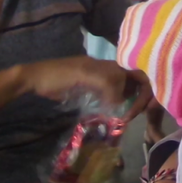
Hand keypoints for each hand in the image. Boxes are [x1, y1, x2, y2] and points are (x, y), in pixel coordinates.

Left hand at [19, 56, 152, 121]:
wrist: (35, 78)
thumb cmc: (58, 75)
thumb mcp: (84, 76)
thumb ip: (107, 84)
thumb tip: (121, 102)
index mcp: (111, 64)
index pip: (140, 74)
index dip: (145, 90)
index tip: (137, 110)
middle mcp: (111, 70)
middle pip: (135, 82)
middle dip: (139, 98)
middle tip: (130, 117)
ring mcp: (102, 79)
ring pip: (125, 90)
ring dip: (129, 103)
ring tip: (125, 118)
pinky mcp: (93, 89)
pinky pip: (112, 96)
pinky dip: (117, 105)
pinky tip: (113, 114)